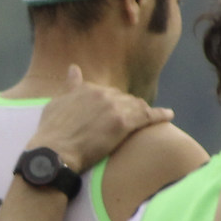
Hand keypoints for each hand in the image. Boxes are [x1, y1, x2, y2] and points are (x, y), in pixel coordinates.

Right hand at [26, 65, 170, 174]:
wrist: (54, 152)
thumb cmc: (51, 133)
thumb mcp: (56, 104)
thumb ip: (69, 86)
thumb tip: (74, 68)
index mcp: (87, 88)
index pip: (109, 92)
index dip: (115, 103)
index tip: (118, 110)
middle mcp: (102, 93)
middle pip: (124, 98)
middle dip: (129, 108)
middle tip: (134, 119)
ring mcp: (113, 107)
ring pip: (137, 106)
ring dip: (144, 111)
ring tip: (153, 116)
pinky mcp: (123, 123)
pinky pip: (148, 116)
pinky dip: (160, 115)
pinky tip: (168, 115)